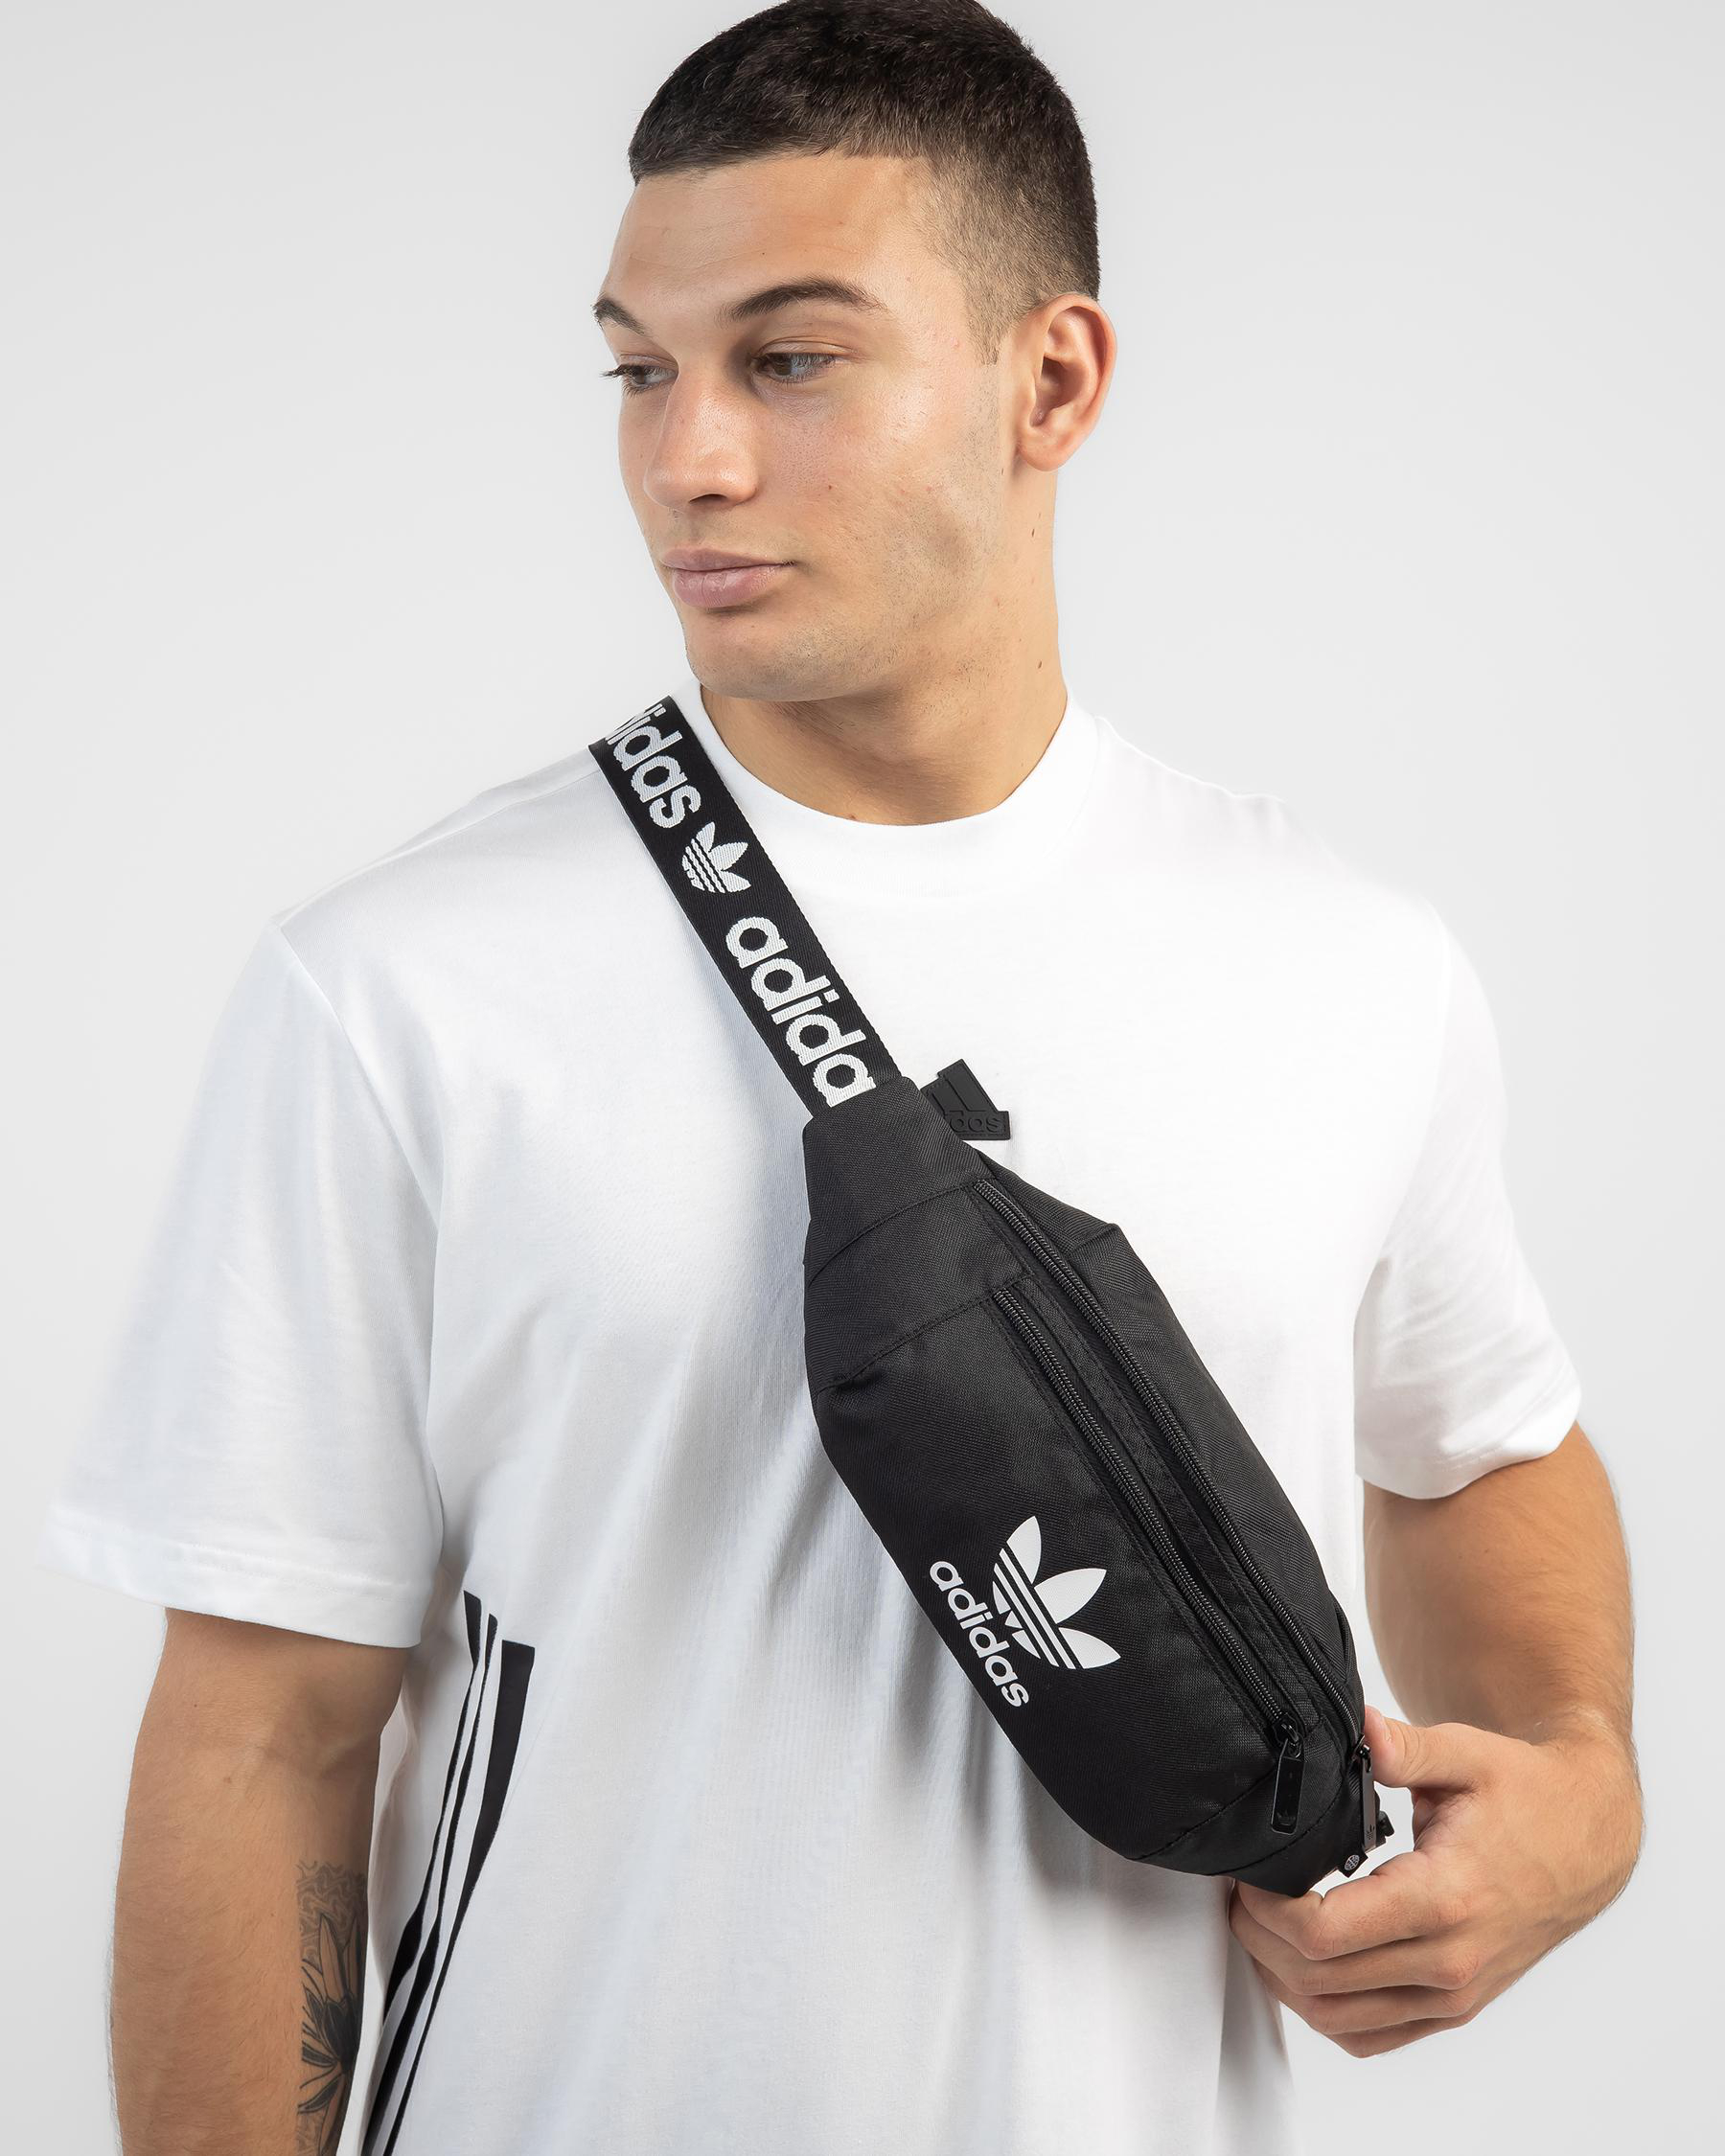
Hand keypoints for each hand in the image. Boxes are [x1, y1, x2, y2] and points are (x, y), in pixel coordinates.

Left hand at [1226, 1701, 1641, 2056]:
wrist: (1586, 1839)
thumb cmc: (1525, 1794)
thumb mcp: (1466, 1753)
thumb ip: (1405, 1746)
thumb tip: (1358, 1724)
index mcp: (1446, 1898)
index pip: (1326, 1933)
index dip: (1268, 1908)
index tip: (1250, 1872)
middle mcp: (1449, 1961)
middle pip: (1317, 1980)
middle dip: (1259, 1938)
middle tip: (1240, 1890)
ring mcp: (1453, 1995)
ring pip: (1336, 2019)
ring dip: (1282, 1978)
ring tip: (1260, 1923)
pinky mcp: (1454, 2008)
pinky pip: (1370, 2036)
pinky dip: (1323, 2009)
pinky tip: (1302, 1964)